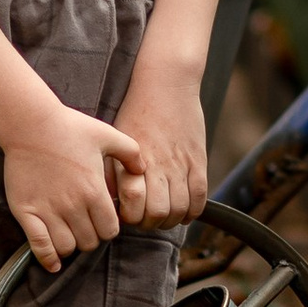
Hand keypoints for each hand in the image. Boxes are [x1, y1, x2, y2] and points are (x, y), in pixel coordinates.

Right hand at [2, 100, 141, 271]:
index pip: (110, 231)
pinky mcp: (26, 212)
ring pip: (67, 247)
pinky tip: (53, 262)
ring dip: (71, 245)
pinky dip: (47, 258)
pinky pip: (40, 246)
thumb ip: (131, 153)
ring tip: (70, 233)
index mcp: (94, 191)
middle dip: (91, 237)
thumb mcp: (108, 135)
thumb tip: (143, 170)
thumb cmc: (70, 127)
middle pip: (89, 242)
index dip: (108, 228)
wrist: (30, 123)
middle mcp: (73, 205)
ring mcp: (48, 210)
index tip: (102, 219)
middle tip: (86, 225)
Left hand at [112, 61, 209, 229]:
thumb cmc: (136, 111)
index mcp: (134, 161)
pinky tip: (183, 211)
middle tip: (146, 217)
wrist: (166, 83)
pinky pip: (200, 197)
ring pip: (180, 210)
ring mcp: (181, 164)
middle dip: (150, 223)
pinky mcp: (198, 161)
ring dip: (171, 219)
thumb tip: (107, 198)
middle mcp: (158, 165)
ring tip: (164, 214)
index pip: (134, 207)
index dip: (130, 217)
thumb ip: (111, 170)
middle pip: (158, 214)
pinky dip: (192, 211)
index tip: (128, 213)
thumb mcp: (116, 139)